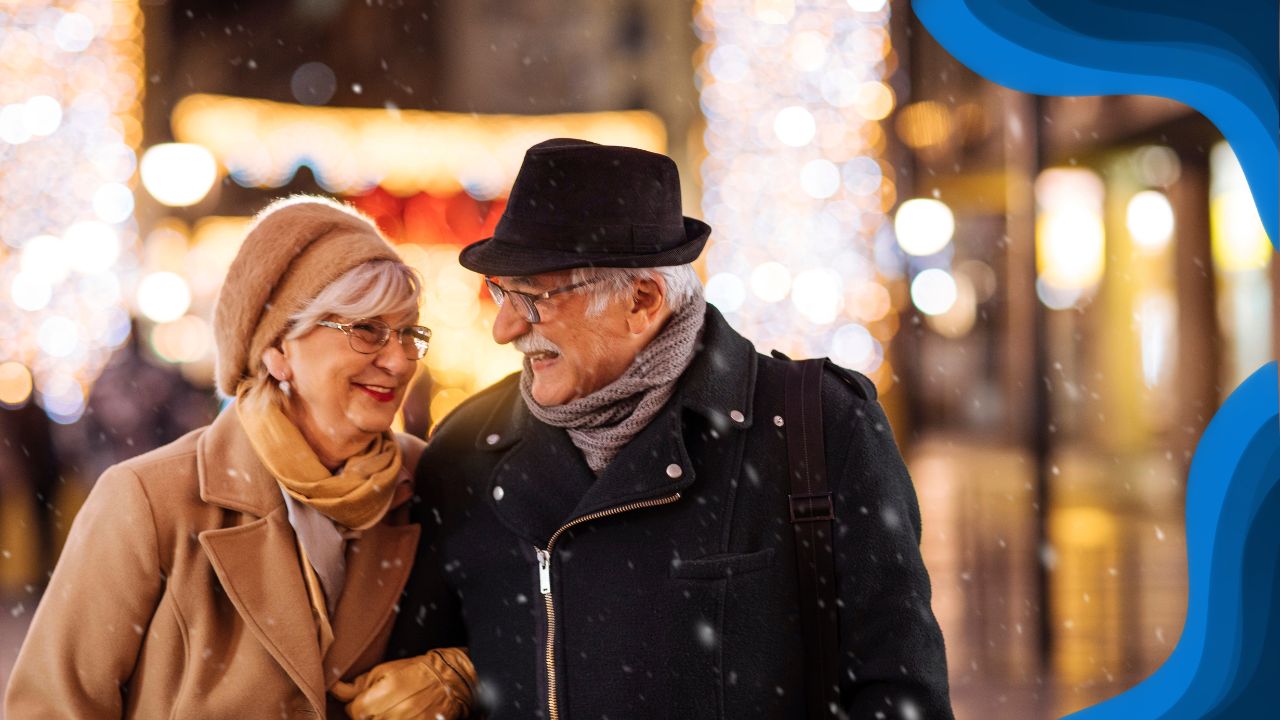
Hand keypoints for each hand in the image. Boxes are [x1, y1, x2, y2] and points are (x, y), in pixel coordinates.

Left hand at [333, 647, 475, 719]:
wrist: (449, 678)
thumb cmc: (415, 671)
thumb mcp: (385, 670)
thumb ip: (358, 684)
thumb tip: (334, 689)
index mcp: (388, 690)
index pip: (356, 711)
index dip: (356, 706)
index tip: (364, 701)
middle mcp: (399, 709)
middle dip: (369, 715)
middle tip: (379, 705)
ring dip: (382, 719)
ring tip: (391, 710)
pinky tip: (400, 716)